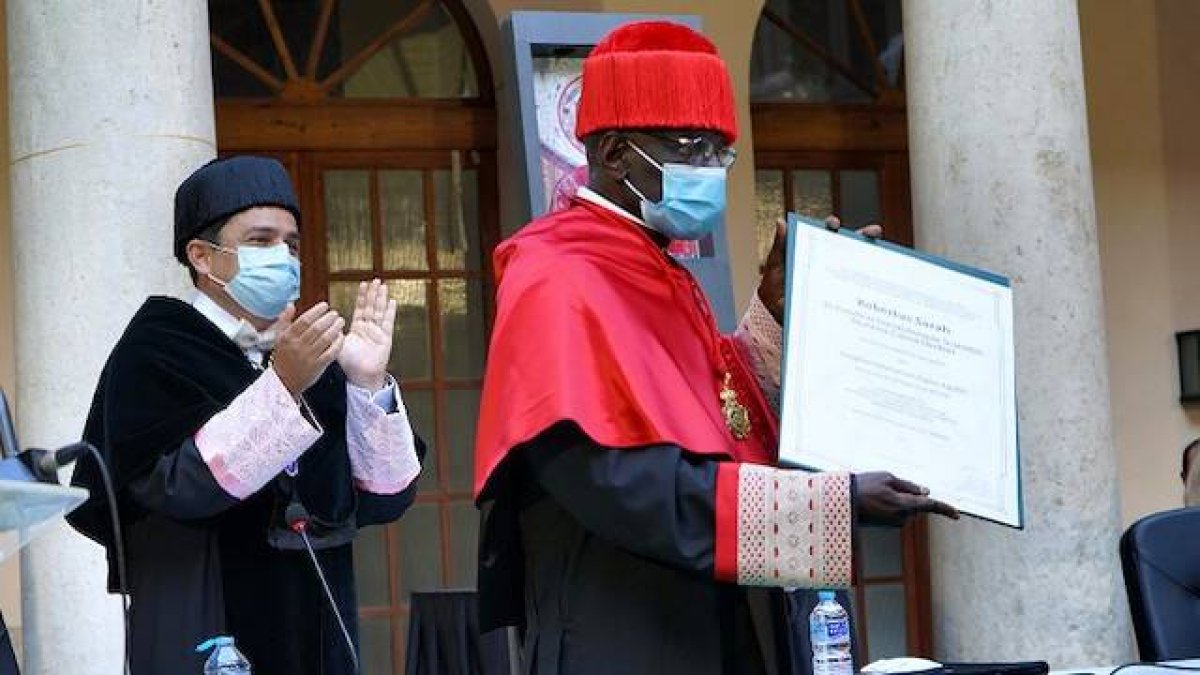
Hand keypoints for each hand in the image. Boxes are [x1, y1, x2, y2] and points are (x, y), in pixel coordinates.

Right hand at [272, 303, 344, 396]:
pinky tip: (341, 337)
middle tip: (335, 314)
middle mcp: (298, 346)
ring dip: (335, 328)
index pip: (304, 320)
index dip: (316, 311)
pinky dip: (338, 343)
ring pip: (325, 339)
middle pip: (317, 328)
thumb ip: (284, 320)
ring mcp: (308, 357)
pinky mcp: (317, 366)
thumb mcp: (279, 338)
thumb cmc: (283, 357)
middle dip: (329, 318)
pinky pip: (331, 352)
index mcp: (287, 337)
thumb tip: (291, 304)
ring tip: (340, 322)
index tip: (325, 306)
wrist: (283, 382)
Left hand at [337, 279, 396, 390]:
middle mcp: (369, 328)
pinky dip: (390, 312)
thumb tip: (327, 322)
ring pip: (380, 311)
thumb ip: (334, 333)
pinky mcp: (386, 338)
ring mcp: (378, 332)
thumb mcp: (338, 345)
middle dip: (373, 293)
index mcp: (357, 328)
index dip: (362, 297)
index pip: (360, 308)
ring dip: (381, 298)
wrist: (361, 377)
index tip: (363, 285)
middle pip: (372, 306)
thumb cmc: (350, 364)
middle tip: (375, 280)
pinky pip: (388, 322)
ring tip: (383, 286)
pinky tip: (392, 302)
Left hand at [757, 216, 882, 323]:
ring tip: (882, 252)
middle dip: (863, 236)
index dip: (832, 227)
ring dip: (874, 256)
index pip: (826, 234)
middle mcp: (830, 263)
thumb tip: (781, 223)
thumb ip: (780, 247)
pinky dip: (872, 285)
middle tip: (871, 232)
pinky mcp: (844, 297)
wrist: (780, 322)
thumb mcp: (775, 269)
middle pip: (850, 245)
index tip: (833, 224)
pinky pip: (860, 289)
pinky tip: (880, 283)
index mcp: (813, 251)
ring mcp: (839, 279)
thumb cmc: (775, 293)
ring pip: (860, 264)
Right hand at [855, 471, 959, 526]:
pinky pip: (896, 514)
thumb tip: (925, 492)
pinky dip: (890, 506)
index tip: (956, 514)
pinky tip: (875, 500)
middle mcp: (900, 516)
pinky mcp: (885, 525)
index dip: (944, 509)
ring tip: (877, 492)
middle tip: (888, 486)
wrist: (842, 500)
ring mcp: (892, 522)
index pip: (929, 506)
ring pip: (905, 510)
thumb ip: (908, 486)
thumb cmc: (864, 485)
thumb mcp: (887, 478)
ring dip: (898, 501)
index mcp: (903, 504)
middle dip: (908, 496)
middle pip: (916, 506)